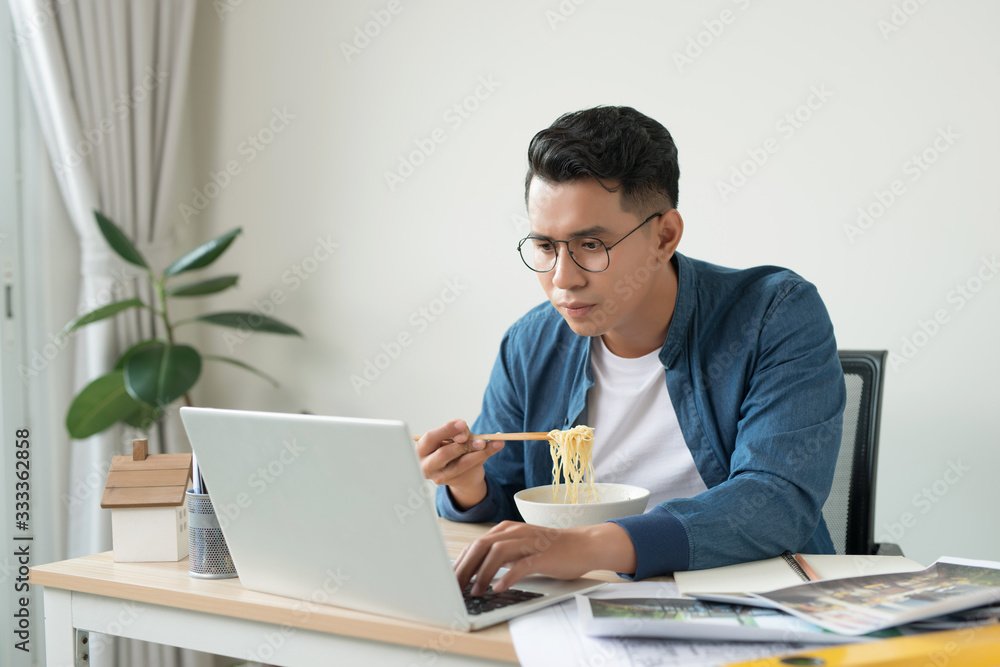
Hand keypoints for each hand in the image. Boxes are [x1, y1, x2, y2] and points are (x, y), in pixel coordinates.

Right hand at [416, 419, 503, 509]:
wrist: (459, 472)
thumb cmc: (452, 448)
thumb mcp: (452, 437)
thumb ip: (458, 433)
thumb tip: (465, 435)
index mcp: (422, 450)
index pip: (430, 438)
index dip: (446, 430)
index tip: (463, 424)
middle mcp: (427, 466)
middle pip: (444, 454)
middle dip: (464, 444)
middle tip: (479, 439)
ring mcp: (441, 477)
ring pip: (462, 463)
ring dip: (480, 451)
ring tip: (495, 442)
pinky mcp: (457, 482)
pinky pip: (473, 468)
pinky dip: (488, 454)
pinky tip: (498, 444)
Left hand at [454, 521, 636, 594]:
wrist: (583, 544)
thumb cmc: (551, 549)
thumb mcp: (521, 549)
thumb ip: (502, 556)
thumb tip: (477, 571)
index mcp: (506, 530)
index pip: (475, 544)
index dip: (460, 562)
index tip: (450, 579)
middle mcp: (514, 532)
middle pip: (480, 546)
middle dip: (464, 568)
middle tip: (455, 587)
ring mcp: (529, 541)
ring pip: (497, 553)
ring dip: (483, 573)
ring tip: (475, 591)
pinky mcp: (543, 554)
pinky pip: (521, 565)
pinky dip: (507, 577)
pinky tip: (498, 588)